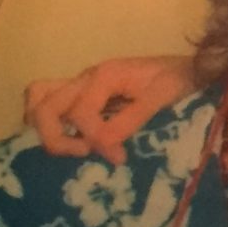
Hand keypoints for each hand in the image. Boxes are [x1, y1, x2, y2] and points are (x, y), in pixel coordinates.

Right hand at [24, 57, 192, 161]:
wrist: (188, 68)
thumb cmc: (178, 80)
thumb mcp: (161, 98)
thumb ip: (131, 120)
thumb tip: (103, 145)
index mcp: (105, 76)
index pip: (80, 113)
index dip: (94, 139)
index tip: (120, 158)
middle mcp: (86, 78)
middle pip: (45, 105)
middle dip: (56, 137)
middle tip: (85, 153)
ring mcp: (81, 84)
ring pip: (38, 97)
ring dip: (46, 127)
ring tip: (74, 147)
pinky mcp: (83, 93)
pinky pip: (49, 100)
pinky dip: (49, 121)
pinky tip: (70, 140)